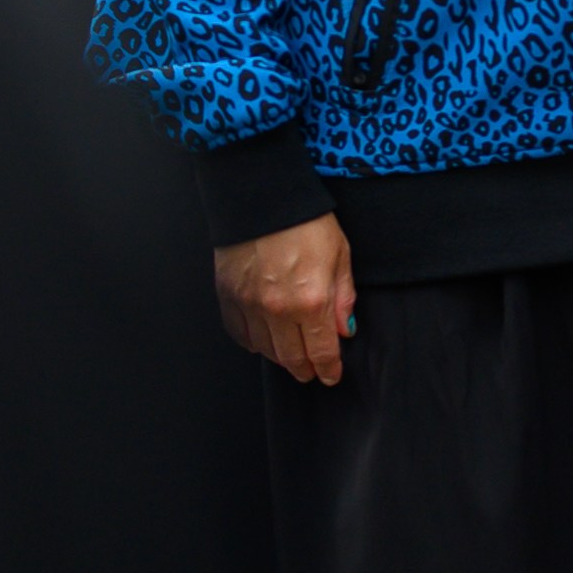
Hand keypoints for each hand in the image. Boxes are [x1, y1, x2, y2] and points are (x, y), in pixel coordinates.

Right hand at [215, 212, 355, 385]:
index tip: (331, 375)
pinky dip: (253, 341)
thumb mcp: (339, 254)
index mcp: (311, 300)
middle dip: (305, 368)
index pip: (321, 351)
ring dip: (281, 357)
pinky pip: (240, 334)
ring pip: (265, 350)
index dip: (328, 368)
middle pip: (292, 358)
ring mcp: (249, 305)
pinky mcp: (228, 297)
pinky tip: (263, 340)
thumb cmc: (306, 220)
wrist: (263, 196)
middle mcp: (278, 310)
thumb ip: (342, 296)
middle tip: (312, 371)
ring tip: (291, 355)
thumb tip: (343, 329)